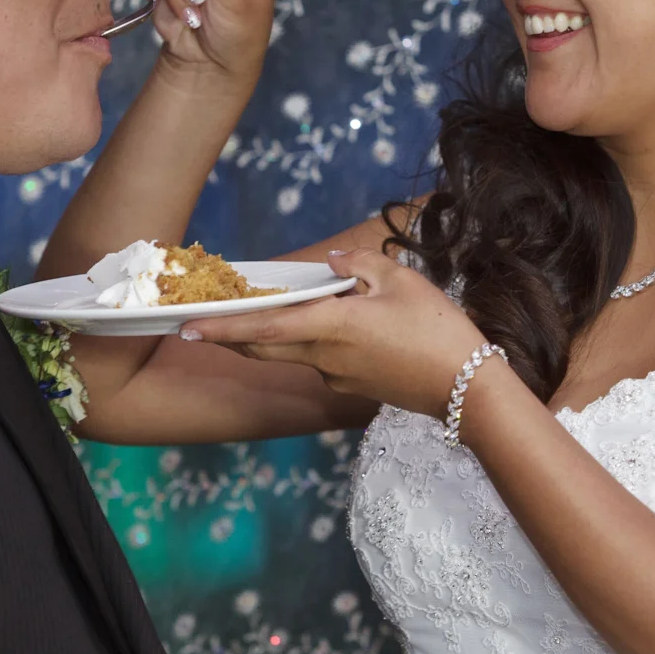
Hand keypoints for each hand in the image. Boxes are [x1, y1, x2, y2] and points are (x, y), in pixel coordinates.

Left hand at [178, 249, 490, 418]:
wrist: (467, 389)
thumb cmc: (437, 330)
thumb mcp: (402, 281)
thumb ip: (361, 266)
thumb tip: (333, 264)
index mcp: (332, 326)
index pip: (264, 327)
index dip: (222, 327)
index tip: (187, 327)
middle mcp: (324, 357)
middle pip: (265, 346)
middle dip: (232, 335)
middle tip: (202, 321)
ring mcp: (337, 377)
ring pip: (292, 352)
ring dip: (277, 334)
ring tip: (278, 305)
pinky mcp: (352, 387)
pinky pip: (320, 359)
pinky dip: (312, 341)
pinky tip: (334, 322)